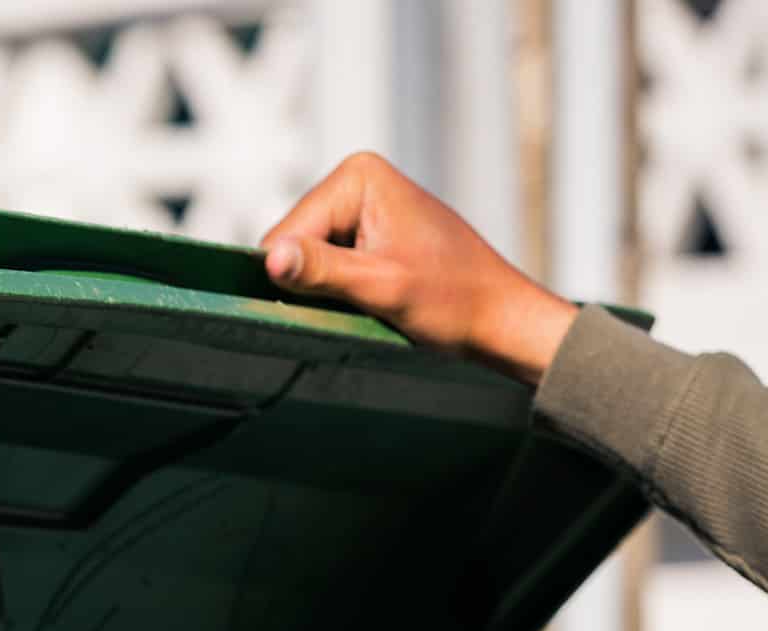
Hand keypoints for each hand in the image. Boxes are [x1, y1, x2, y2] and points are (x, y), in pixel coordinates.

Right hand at [260, 151, 577, 382]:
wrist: (500, 317)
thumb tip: (268, 260)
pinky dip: (339, 288)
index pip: (288, 233)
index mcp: (358, 177)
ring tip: (368, 301)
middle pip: (294, 241)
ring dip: (326, 288)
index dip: (296, 277)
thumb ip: (321, 271)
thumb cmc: (453, 300)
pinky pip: (328, 261)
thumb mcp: (381, 287)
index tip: (335, 302)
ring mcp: (363, 203)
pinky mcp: (369, 229)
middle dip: (313, 281)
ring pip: (307, 256)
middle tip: (359, 303)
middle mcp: (357, 179)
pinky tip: (370, 297)